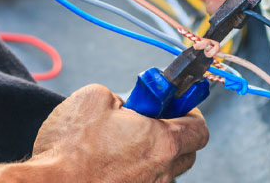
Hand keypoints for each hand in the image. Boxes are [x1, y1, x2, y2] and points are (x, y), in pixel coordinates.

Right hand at [32, 84, 208, 182]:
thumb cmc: (69, 147)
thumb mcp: (95, 98)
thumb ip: (122, 97)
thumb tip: (125, 105)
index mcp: (162, 142)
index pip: (200, 130)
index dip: (191, 112)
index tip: (178, 103)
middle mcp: (162, 172)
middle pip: (187, 152)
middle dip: (174, 132)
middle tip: (151, 119)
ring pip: (165, 170)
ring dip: (152, 153)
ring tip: (123, 143)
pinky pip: (144, 182)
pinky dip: (135, 171)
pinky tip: (110, 163)